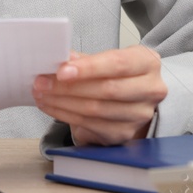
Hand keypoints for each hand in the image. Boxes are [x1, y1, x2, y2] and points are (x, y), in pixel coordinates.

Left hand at [32, 45, 166, 145]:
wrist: (136, 98)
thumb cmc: (119, 74)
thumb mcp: (108, 59)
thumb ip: (86, 59)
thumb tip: (60, 59)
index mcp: (147, 63)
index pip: (118, 64)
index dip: (89, 67)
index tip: (62, 70)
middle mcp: (150, 90)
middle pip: (106, 90)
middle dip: (69, 87)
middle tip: (42, 82)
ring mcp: (139, 115)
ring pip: (96, 110)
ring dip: (62, 102)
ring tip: (42, 94)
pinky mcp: (125, 133)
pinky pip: (91, 125)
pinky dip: (66, 115)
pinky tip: (52, 106)